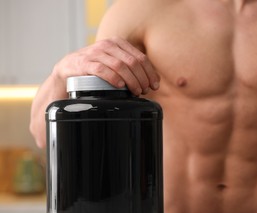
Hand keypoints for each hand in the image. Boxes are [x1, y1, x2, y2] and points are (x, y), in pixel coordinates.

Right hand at [30, 37, 159, 147]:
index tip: (155, 85)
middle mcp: (107, 45)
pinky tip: (120, 86)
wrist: (68, 70)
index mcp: (118, 43)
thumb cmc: (95, 68)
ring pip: (120, 66)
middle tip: (145, 91)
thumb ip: (130, 67)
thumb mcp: (114, 63)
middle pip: (133, 62)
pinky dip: (114, 78)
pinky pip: (102, 70)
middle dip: (142, 79)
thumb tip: (152, 81)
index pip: (141, 57)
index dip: (150, 73)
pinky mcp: (84, 63)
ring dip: (132, 81)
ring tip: (136, 92)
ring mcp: (95, 53)